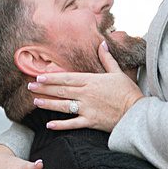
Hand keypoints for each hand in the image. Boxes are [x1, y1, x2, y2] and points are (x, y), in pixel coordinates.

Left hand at [29, 44, 143, 131]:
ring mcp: (88, 108)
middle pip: (61, 90)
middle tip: (30, 86)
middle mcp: (86, 94)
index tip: (39, 76)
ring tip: (36, 101)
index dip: (51, 77)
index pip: (67, 78)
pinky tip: (49, 125)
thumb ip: (107, 59)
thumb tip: (102, 43)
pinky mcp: (91, 121)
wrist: (137, 112)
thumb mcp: (118, 72)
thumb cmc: (129, 92)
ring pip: (63, 105)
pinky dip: (60, 125)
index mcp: (92, 81)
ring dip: (48, 103)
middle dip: (44, 88)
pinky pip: (72, 124)